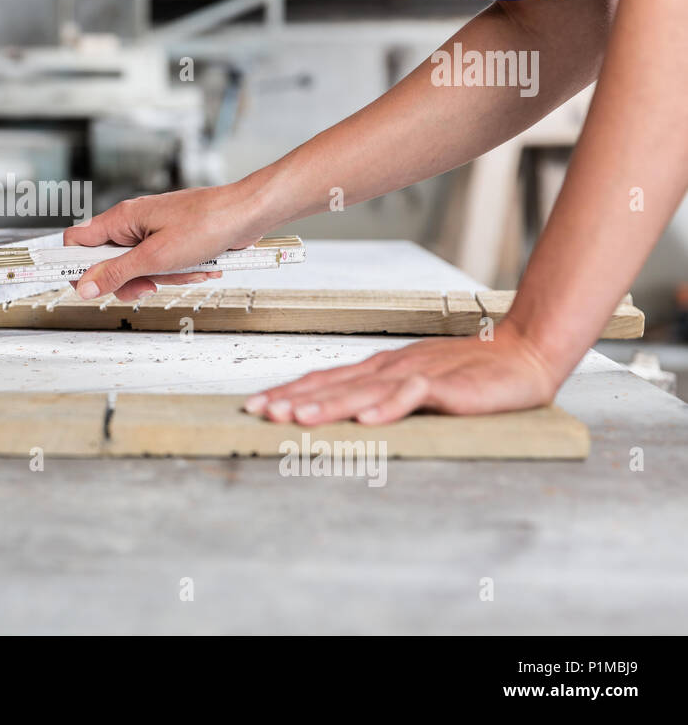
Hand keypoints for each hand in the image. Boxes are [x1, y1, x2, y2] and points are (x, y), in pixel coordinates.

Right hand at [64, 182, 264, 300]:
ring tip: (186, 269)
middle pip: (109, 263)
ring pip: (139, 268)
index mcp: (121, 219)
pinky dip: (179, 271)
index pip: (76, 242)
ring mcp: (152, 232)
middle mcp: (132, 223)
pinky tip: (200, 266)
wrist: (247, 213)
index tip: (84, 289)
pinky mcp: (172, 240)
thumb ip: (116, 273)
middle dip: (130, 280)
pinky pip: (163, 266)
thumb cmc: (207, 222)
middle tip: (148, 286)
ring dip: (163, 277)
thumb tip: (85, 286)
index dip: (75, 268)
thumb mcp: (156, 257)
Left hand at [244, 320, 562, 424]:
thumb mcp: (410, 382)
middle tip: (260, 412)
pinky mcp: (447, 387)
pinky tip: (368, 420)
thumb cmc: (465, 373)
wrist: (521, 355)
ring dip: (329, 405)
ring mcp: (417, 375)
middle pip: (333, 385)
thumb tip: (330, 408)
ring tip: (298, 418)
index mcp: (377, 370)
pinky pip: (414, 396)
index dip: (288, 392)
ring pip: (365, 391)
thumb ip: (375, 395)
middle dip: (294, 400)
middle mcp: (389, 369)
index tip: (254, 406)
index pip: (323, 380)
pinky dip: (390, 407)